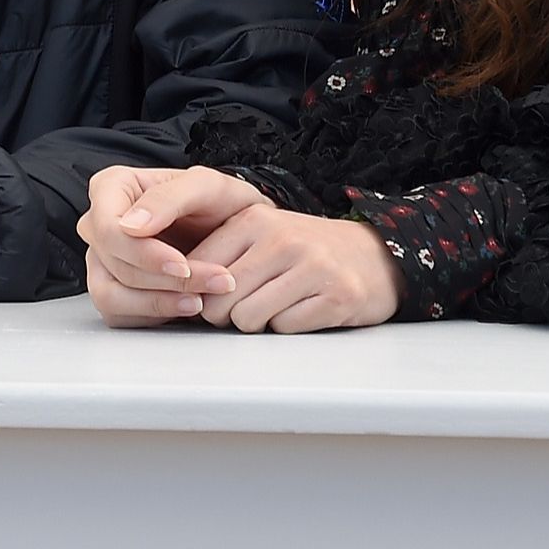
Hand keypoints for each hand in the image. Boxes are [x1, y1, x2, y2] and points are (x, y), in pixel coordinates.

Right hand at [77, 164, 268, 324]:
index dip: (142, 253)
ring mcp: (103, 260)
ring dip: (158, 303)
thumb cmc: (220, 202)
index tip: (182, 265)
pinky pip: (119, 315)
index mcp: (111, 188)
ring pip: (110, 295)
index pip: (108, 228)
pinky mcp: (114, 291)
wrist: (239, 229)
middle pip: (113, 263)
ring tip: (199, 300)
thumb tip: (131, 226)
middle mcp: (100, 225)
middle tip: (212, 281)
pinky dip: (154, 315)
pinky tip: (186, 304)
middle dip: (164, 280)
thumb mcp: (206, 186)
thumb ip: (168, 198)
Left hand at [184, 204, 403, 332]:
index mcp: (253, 219)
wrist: (374, 256)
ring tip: (276, 304)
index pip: (196, 267)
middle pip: (218, 300)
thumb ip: (219, 255)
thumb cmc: (305, 251)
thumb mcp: (259, 236)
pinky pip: (285, 329)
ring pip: (248, 319)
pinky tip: (303, 309)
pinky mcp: (337, 296)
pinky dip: (288, 327)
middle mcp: (281, 238)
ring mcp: (312, 266)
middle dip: (224, 314)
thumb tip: (173, 290)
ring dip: (257, 323)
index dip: (197, 292)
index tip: (209, 296)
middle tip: (245, 305)